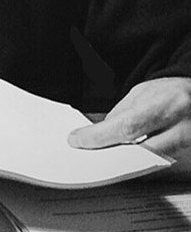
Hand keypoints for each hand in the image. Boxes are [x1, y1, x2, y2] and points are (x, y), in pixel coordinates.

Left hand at [68, 77, 190, 168]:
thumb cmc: (173, 92)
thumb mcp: (144, 93)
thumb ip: (124, 112)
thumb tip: (101, 131)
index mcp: (167, 104)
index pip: (127, 126)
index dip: (99, 136)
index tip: (78, 140)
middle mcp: (181, 127)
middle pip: (138, 150)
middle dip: (109, 152)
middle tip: (87, 152)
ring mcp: (188, 144)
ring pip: (148, 160)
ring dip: (123, 159)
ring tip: (103, 154)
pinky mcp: (189, 156)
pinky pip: (158, 164)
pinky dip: (139, 162)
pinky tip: (125, 158)